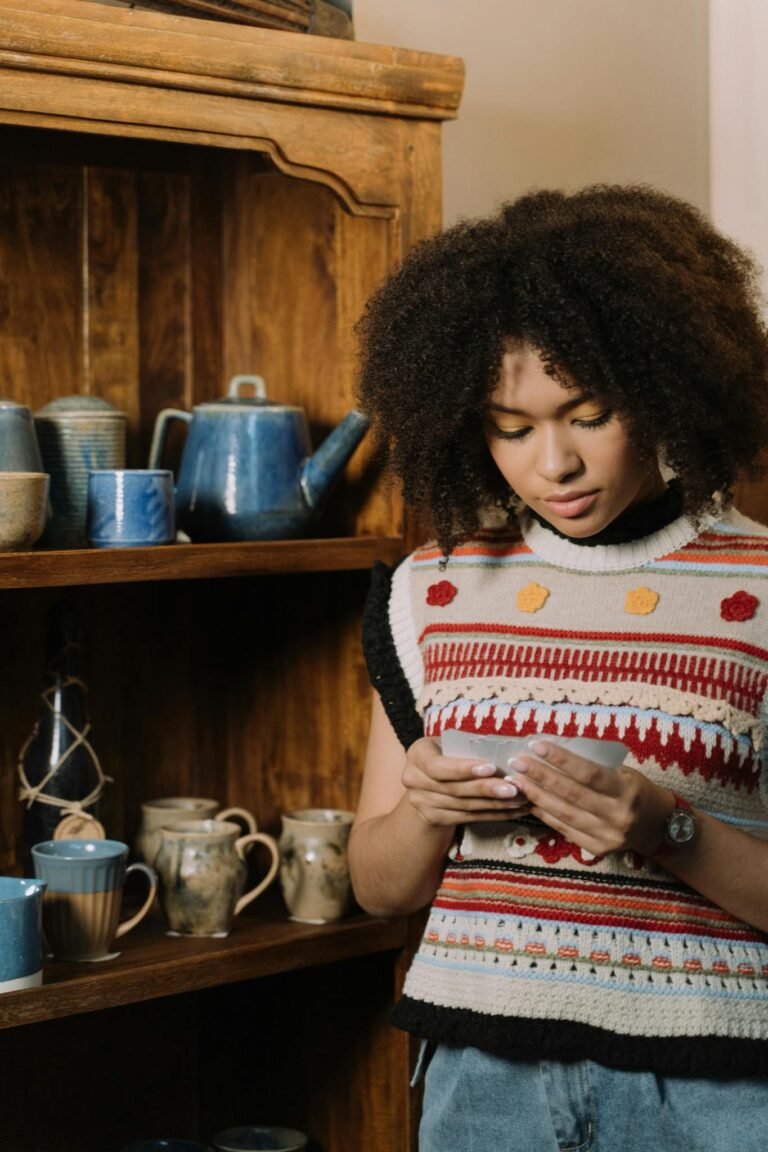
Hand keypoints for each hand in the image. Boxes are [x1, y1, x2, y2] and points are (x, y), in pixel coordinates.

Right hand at [402, 737, 532, 826]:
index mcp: (417, 754)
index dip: (464, 769)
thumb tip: (505, 749)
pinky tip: (512, 811)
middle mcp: (413, 779)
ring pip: (463, 806)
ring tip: (519, 799)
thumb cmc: (447, 754)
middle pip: (454, 789)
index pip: (438, 766)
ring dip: (494, 804)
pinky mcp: (434, 818)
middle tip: (513, 788)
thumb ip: (468, 747)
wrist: (426, 783)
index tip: (492, 767)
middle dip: (486, 789)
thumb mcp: (450, 744)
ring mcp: (421, 802)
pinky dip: (492, 815)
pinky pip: (467, 818)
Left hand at [506, 739, 670, 857]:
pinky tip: (528, 801)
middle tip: (517, 762)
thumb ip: (596, 767)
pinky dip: (544, 814)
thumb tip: (555, 752)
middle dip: (540, 776)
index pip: (588, 773)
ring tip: (516, 781)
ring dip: (535, 796)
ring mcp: (607, 836)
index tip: (536, 745)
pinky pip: (564, 829)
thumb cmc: (637, 791)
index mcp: (627, 791)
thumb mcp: (625, 773)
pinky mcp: (597, 849)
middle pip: (571, 794)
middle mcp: (617, 815)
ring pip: (563, 814)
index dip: (560, 759)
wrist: (658, 828)